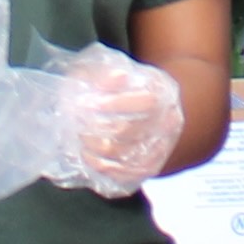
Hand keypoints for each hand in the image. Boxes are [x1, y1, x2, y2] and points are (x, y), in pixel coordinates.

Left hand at [58, 45, 189, 192]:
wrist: (157, 110)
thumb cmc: (128, 87)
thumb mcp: (116, 68)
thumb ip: (107, 71)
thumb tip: (112, 78)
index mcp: (164, 94)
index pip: (146, 103)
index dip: (114, 104)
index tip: (86, 105)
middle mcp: (167, 123)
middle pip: (130, 132)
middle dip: (96, 130)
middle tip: (76, 125)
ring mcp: (161, 148)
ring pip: (126, 157)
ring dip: (96, 150)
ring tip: (79, 140)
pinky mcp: (151, 168)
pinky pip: (127, 176)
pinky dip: (104, 168)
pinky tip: (88, 157)